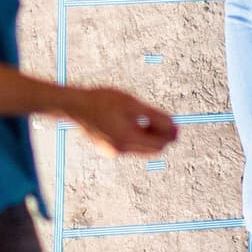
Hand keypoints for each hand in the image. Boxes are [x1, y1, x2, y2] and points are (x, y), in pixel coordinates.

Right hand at [63, 86, 178, 154]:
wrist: (74, 105)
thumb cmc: (102, 100)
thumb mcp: (131, 103)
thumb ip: (153, 116)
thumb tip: (173, 125)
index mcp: (128, 139)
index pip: (158, 144)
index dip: (169, 135)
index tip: (176, 125)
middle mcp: (121, 150)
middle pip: (151, 149)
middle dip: (161, 137)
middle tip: (168, 123)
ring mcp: (112, 151)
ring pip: (140, 148)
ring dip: (149, 137)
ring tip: (151, 121)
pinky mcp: (107, 148)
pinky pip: (129, 146)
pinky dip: (136, 137)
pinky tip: (133, 122)